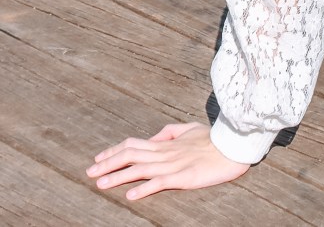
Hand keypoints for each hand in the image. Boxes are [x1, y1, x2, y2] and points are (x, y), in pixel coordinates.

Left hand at [86, 122, 250, 199]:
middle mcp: (165, 153)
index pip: (133, 144)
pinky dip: (144, 189)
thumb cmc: (212, 139)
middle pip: (131, 156)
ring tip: (101, 184)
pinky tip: (131, 195)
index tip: (98, 159)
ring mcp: (173, 164)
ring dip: (118, 176)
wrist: (233, 146)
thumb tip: (152, 138)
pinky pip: (160, 182)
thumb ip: (169, 132)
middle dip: (108, 164)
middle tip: (89, 172)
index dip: (114, 151)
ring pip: (140, 169)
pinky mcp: (183, 176)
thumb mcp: (189, 129)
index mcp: (165, 143)